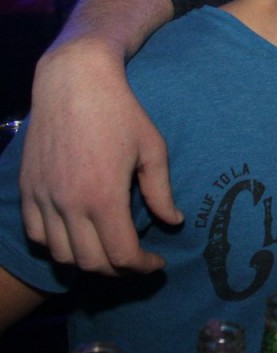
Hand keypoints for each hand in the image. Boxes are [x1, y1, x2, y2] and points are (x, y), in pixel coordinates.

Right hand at [19, 38, 181, 274]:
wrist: (73, 83)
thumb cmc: (121, 113)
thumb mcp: (152, 149)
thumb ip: (161, 191)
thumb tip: (173, 221)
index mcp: (104, 197)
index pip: (122, 255)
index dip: (143, 267)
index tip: (157, 263)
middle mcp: (69, 204)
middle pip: (91, 263)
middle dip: (118, 270)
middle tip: (136, 260)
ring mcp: (43, 198)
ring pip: (61, 254)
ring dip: (87, 261)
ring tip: (108, 250)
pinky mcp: (27, 189)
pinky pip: (36, 234)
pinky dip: (57, 244)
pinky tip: (76, 234)